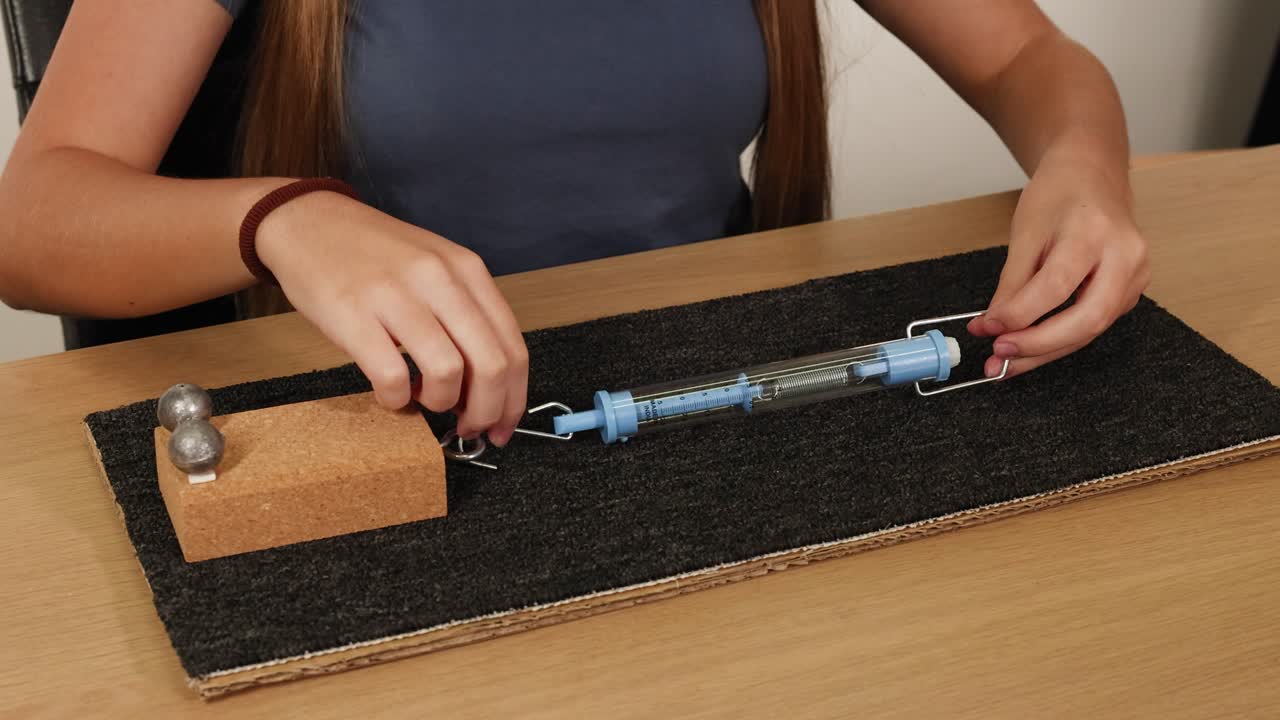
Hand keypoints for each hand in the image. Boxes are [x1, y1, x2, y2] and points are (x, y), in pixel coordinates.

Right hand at [257, 191, 528, 445]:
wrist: (309, 220)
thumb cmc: (375, 253)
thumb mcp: (436, 267)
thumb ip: (466, 315)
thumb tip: (488, 384)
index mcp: (468, 270)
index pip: (513, 348)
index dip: (513, 400)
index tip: (502, 426)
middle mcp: (440, 279)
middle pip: (491, 366)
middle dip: (486, 413)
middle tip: (467, 427)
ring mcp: (397, 295)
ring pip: (448, 373)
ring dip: (440, 403)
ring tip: (422, 397)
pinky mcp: (353, 314)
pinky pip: (392, 377)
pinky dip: (396, 398)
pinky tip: (389, 391)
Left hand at [967, 146, 1149, 377]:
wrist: (1093, 175)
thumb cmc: (1060, 195)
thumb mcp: (1026, 231)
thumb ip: (1011, 284)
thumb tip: (992, 326)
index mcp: (1095, 232)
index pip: (1057, 285)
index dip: (1020, 314)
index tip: (987, 329)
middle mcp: (1126, 256)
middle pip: (1087, 318)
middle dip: (1039, 345)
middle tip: (999, 358)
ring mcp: (1136, 277)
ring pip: (1090, 329)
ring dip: (1045, 352)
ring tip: (1005, 363)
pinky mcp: (1131, 292)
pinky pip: (1093, 325)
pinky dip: (1059, 340)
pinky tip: (1029, 348)